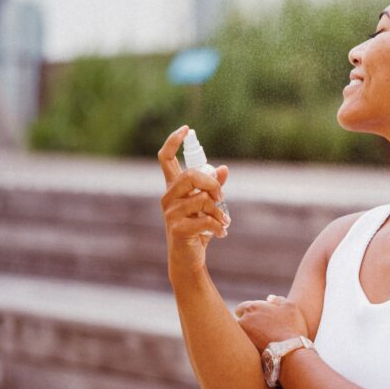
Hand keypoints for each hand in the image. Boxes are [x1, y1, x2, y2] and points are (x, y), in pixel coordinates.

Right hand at [158, 125, 230, 274]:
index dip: (173, 142)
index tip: (186, 129)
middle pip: (190, 176)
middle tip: (221, 197)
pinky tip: (222, 233)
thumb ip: (213, 187)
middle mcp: (168, 197)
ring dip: (219, 211)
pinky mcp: (177, 228)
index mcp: (173, 188)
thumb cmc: (197, 230)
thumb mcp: (207, 206)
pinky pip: (206, 220)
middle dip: (212, 184)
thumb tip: (224, 168)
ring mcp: (170, 213)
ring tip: (223, 222)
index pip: (165, 159)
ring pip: (202, 200)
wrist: (188, 259)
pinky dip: (219, 226)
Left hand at [235, 295, 308, 350]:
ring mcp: (242, 337)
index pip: (240, 308)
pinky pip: (245, 347)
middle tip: (261, 329)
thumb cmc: (291, 327)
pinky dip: (251, 346)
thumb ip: (278, 300)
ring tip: (262, 341)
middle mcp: (242, 321)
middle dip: (247, 324)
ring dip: (248, 336)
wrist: (289, 352)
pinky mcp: (244, 351)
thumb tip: (269, 298)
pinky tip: (262, 348)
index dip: (249, 312)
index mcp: (252, 308)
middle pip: (239, 322)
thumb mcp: (290, 307)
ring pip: (241, 335)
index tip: (257, 317)